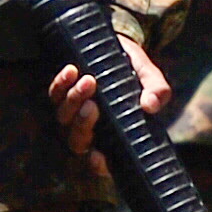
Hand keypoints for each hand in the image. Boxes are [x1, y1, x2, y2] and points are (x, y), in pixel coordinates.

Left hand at [50, 37, 174, 159]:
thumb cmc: (138, 72)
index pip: (102, 162)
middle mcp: (91, 129)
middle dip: (83, 124)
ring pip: (64, 118)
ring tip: (88, 81)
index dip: (97, 164)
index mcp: (114, 136)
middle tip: (93, 105)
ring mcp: (73, 112)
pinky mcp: (62, 93)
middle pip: (78, 141)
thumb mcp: (151, 80)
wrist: (120, 47)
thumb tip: (150, 106)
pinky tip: (72, 71)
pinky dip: (61, 84)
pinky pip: (54, 94)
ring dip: (73, 101)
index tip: (98, 155)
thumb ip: (157, 92)